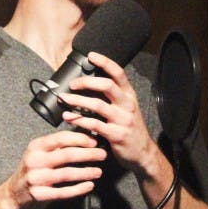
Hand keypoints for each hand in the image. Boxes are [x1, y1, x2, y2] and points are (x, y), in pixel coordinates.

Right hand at [5, 130, 106, 208]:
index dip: (80, 139)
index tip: (94, 141)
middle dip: (88, 154)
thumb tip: (84, 138)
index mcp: (36, 147)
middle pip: (67, 155)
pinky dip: (79, 189)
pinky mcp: (39, 194)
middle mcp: (34, 160)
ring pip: (66, 173)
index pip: (61, 138)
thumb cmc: (32, 171)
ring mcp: (36, 178)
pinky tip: (89, 186)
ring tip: (98, 171)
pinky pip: (63, 192)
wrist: (13, 193)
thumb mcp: (39, 153)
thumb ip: (57, 147)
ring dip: (86, 172)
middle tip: (102, 154)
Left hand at [58, 51, 161, 177]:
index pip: (118, 73)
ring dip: (78, 101)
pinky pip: (95, 125)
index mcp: (129, 95)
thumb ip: (112, 97)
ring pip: (98, 105)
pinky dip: (79, 120)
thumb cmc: (129, 128)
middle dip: (86, 81)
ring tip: (64, 99)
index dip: (105, 62)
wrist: (143, 153)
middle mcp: (127, 105)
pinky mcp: (116, 135)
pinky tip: (69, 118)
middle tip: (72, 84)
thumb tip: (89, 83)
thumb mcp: (126, 108)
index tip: (91, 55)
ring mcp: (123, 120)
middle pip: (107, 85)